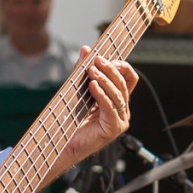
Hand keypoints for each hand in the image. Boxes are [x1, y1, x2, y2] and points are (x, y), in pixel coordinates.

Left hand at [50, 51, 137, 177]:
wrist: (64, 142)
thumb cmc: (72, 119)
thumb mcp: (79, 89)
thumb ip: (83, 71)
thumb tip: (86, 49)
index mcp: (118, 100)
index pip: (129, 78)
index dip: (120, 65)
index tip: (104, 57)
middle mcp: (122, 110)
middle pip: (123, 84)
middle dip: (110, 70)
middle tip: (97, 61)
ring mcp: (120, 120)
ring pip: (118, 95)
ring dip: (105, 80)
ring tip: (92, 72)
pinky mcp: (113, 128)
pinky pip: (110, 107)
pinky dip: (102, 95)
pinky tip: (92, 86)